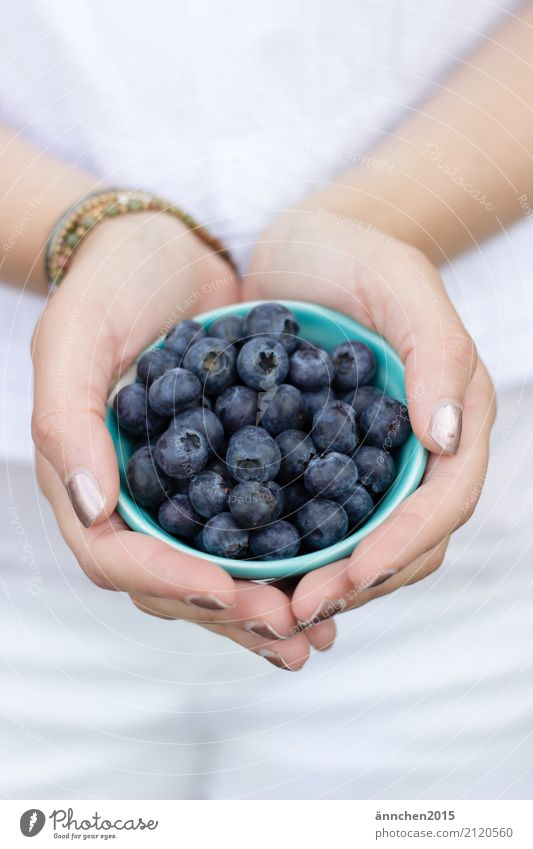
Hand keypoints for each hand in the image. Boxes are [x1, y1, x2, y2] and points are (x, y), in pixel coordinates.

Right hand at [32, 211, 332, 668]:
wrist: (168, 249)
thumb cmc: (112, 282)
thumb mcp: (74, 335)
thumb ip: (67, 419)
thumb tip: (90, 507)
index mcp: (87, 475)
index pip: (114, 556)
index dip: (169, 582)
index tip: (230, 594)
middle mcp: (131, 496)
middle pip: (168, 582)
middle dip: (227, 613)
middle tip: (291, 630)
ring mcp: (178, 490)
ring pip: (211, 572)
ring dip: (259, 609)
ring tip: (314, 634)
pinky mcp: (222, 473)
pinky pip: (248, 532)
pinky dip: (282, 562)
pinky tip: (327, 575)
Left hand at [244, 207, 495, 625]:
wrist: (302, 246)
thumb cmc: (356, 253)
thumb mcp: (399, 282)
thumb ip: (436, 351)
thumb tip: (444, 437)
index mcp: (454, 418)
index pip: (444, 502)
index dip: (404, 547)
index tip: (351, 577)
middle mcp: (419, 450)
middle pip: (409, 541)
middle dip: (362, 583)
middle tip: (299, 609)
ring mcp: (373, 460)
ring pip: (366, 543)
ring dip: (330, 583)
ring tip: (275, 606)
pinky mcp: (325, 460)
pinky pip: (320, 518)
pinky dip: (297, 552)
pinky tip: (254, 568)